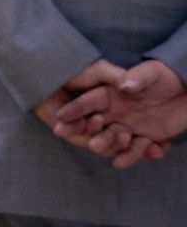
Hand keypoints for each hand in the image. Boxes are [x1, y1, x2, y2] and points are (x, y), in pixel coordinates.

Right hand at [54, 59, 185, 168]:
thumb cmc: (165, 76)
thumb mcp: (152, 73)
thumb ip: (137, 77)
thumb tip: (124, 86)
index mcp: (108, 94)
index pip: (87, 102)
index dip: (75, 110)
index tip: (60, 117)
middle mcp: (112, 112)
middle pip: (94, 125)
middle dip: (90, 135)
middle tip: (91, 144)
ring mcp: (126, 126)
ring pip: (112, 140)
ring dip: (114, 147)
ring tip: (123, 151)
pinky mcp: (141, 137)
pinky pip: (135, 150)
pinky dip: (139, 154)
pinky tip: (153, 152)